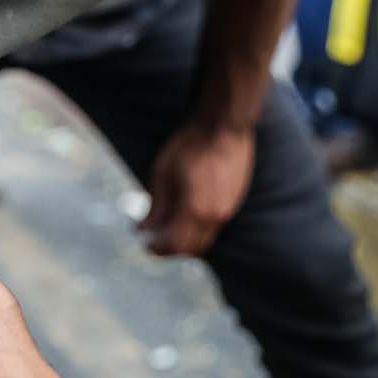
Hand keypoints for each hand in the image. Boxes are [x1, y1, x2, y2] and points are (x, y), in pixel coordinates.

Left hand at [141, 122, 254, 256]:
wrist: (222, 128)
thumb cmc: (188, 147)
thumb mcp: (162, 175)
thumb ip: (156, 207)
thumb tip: (143, 230)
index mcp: (195, 210)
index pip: (176, 245)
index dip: (158, 249)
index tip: (144, 243)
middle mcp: (216, 216)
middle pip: (193, 249)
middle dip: (172, 249)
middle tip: (154, 240)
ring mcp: (228, 210)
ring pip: (206, 240)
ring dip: (186, 241)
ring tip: (166, 228)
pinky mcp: (234, 202)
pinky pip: (214, 227)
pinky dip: (198, 230)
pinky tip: (184, 216)